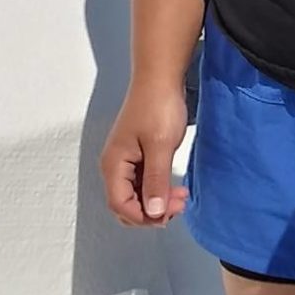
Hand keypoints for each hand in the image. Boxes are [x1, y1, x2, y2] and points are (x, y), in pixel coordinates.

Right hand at [101, 82, 189, 226]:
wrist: (160, 78)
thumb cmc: (158, 105)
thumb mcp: (161, 146)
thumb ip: (156, 181)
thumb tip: (153, 212)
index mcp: (114, 164)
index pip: (120, 205)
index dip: (143, 216)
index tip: (168, 213)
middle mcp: (115, 165)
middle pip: (126, 205)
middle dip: (150, 212)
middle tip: (178, 205)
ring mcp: (126, 161)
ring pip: (136, 196)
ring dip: (157, 202)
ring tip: (181, 196)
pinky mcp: (137, 156)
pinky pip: (143, 183)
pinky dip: (158, 190)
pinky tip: (175, 188)